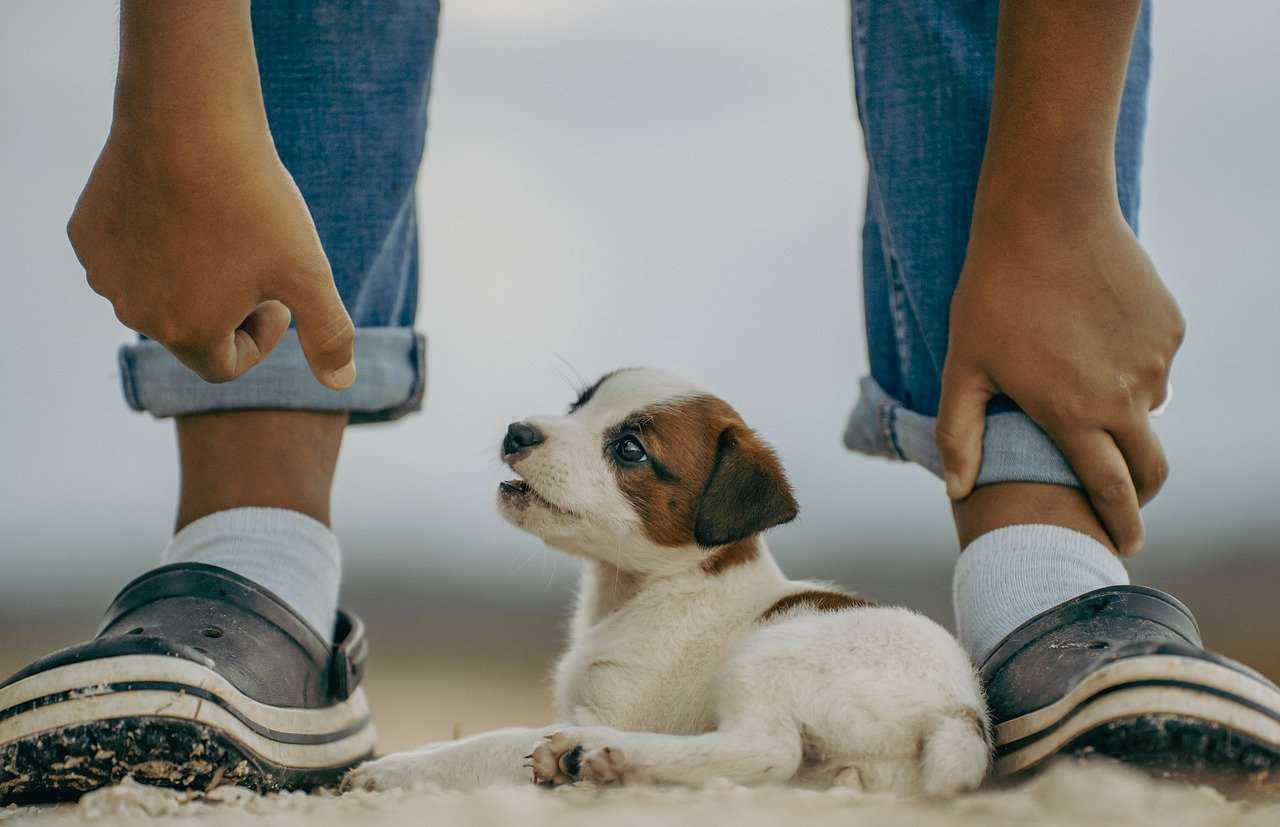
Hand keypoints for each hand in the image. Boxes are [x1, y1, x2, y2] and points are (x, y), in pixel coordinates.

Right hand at [68, 116, 354, 388]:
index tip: (276, 295)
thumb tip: (342, 383)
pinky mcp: (85, 235)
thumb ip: (329, 334)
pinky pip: (126, 255)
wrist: (190, 118)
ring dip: (191, 275)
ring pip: (156, 292)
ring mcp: (103, 273)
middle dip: (225, 306)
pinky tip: (181, 204)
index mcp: (187, 334)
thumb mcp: (308, 271)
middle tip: (253, 257)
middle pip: (190, 330)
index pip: (226, 364)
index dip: (260, 336)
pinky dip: (154, 243)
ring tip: (221, 229)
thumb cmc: (255, 200)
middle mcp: (135, 312)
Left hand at [936, 202, 1183, 554]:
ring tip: (1080, 386)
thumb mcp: (964, 365)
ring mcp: (1155, 360)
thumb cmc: (994, 293)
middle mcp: (1127, 395)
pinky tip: (1093, 339)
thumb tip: (956, 490)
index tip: (1123, 548)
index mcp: (1075, 414)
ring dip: (1124, 416)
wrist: (1047, 213)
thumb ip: (960, 433)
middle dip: (1138, 492)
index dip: (1120, 525)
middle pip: (1149, 468)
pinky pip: (1154, 365)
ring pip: (1149, 410)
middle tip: (1119, 498)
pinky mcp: (1169, 327)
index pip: (1110, 491)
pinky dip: (1130, 368)